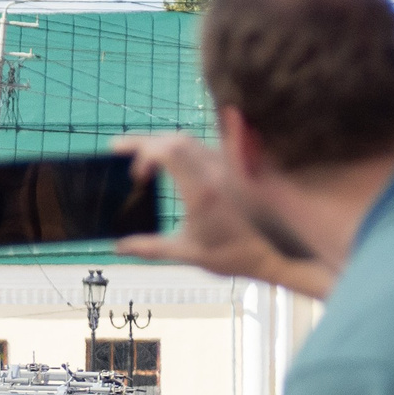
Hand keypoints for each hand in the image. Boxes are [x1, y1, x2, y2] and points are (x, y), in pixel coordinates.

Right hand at [112, 134, 334, 298]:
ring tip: (141, 159)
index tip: (134, 173)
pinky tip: (169, 163)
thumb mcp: (186, 253)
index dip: (143, 152)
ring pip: (189, 140)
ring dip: (162, 145)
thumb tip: (118, 248)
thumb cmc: (232, 255)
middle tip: (120, 151)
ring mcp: (227, 166)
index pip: (169, 151)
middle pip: (175, 139)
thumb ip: (149, 248)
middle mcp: (216, 171)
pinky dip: (180, 150)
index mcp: (202, 191)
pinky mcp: (234, 167)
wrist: (275, 252)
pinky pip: (202, 147)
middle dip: (144, 142)